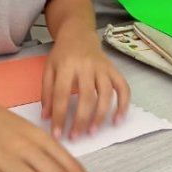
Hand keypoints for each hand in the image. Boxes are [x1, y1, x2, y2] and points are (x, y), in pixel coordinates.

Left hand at [41, 26, 130, 140]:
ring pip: (106, 94)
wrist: (78, 33)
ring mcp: (103, 68)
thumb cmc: (62, 54)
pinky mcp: (114, 70)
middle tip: (75, 137)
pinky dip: (123, 105)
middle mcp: (86, 66)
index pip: (62, 95)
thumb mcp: (49, 69)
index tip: (57, 134)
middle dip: (80, 120)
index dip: (60, 116)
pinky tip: (118, 120)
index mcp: (67, 66)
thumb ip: (47, 93)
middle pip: (86, 97)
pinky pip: (123, 88)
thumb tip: (47, 117)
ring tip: (92, 132)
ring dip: (100, 116)